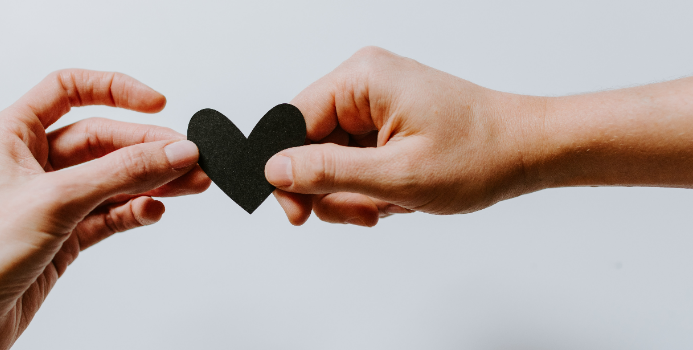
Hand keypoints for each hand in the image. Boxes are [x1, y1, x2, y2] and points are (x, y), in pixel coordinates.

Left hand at [0, 70, 209, 348]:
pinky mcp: (65, 235)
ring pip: (113, 179)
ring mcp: (52, 200)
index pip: (69, 90)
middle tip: (189, 158)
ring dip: (153, 180)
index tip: (156, 103)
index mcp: (13, 136)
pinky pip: (111, 213)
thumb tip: (172, 151)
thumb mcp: (56, 200)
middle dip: (149, 148)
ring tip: (190, 183)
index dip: (115, 90)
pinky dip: (135, 211)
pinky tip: (152, 211)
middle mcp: (33, 164)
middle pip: (103, 140)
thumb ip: (121, 173)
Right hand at [265, 47, 545, 225]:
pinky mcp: (386, 122)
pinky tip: (398, 196)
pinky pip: (355, 161)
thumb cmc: (479, 154)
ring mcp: (375, 103)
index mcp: (361, 79)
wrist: (528, 150)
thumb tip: (274, 170)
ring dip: (354, 193)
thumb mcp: (397, 174)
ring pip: (332, 160)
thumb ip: (328, 172)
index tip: (298, 213)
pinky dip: (370, 187)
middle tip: (363, 213)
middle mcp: (364, 84)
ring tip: (390, 204)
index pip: (291, 123)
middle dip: (332, 189)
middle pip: (309, 145)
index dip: (287, 172)